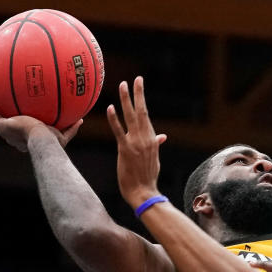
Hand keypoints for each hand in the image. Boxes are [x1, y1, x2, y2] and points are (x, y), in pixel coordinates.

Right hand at [0, 90, 80, 151]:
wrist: (42, 141)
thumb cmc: (53, 142)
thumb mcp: (63, 135)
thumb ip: (71, 128)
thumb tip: (81, 119)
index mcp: (24, 139)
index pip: (18, 132)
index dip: (16, 124)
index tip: (17, 116)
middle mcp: (12, 137)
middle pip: (3, 124)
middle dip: (0, 115)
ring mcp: (5, 132)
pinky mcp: (1, 126)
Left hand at [106, 76, 167, 207]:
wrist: (144, 192)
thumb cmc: (148, 178)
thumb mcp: (155, 159)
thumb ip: (156, 145)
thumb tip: (162, 137)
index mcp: (152, 140)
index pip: (146, 116)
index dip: (142, 100)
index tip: (139, 86)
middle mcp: (145, 138)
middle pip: (142, 111)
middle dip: (138, 94)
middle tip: (135, 79)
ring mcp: (136, 143)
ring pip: (131, 117)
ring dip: (126, 100)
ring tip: (122, 85)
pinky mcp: (125, 150)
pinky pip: (119, 131)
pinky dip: (114, 119)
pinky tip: (110, 108)